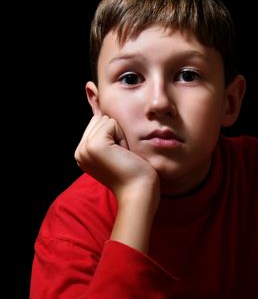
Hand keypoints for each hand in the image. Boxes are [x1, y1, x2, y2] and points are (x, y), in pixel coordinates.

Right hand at [75, 115, 159, 252]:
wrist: (139, 191)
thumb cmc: (134, 173)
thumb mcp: (116, 151)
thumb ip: (107, 134)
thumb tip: (102, 107)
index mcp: (82, 152)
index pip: (98, 123)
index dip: (115, 135)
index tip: (119, 156)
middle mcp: (79, 151)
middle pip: (101, 119)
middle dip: (117, 133)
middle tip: (122, 156)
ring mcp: (84, 148)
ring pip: (106, 120)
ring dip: (121, 135)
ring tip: (123, 156)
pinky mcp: (94, 145)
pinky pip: (111, 123)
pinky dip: (122, 136)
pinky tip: (123, 154)